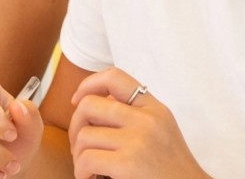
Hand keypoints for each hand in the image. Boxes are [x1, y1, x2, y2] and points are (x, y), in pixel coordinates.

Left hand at [68, 68, 207, 178]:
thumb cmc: (169, 168)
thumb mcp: (160, 129)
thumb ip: (134, 114)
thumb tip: (92, 104)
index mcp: (154, 108)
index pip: (114, 77)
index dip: (88, 84)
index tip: (77, 101)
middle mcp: (147, 119)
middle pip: (89, 105)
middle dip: (75, 126)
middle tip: (79, 145)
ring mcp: (138, 140)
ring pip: (84, 135)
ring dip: (78, 155)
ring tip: (87, 167)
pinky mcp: (129, 163)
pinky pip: (87, 159)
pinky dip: (81, 171)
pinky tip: (89, 177)